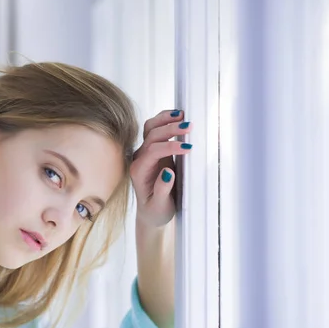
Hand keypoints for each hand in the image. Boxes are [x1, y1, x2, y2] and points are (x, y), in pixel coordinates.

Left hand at [130, 110, 192, 227]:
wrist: (151, 212)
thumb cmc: (156, 210)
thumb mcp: (159, 206)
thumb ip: (162, 190)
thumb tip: (168, 172)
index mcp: (139, 172)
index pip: (152, 152)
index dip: (170, 147)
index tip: (188, 148)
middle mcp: (139, 159)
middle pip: (151, 136)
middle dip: (169, 129)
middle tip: (189, 127)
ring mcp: (145, 152)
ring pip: (150, 128)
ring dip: (165, 119)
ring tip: (183, 115)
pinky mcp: (153, 149)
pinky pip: (155, 129)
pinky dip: (166, 120)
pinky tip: (179, 117)